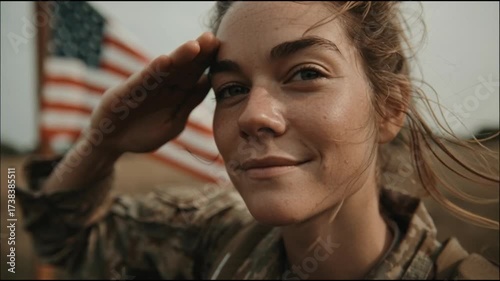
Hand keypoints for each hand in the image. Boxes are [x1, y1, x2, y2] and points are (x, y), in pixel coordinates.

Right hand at [86, 32, 218, 153]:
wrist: (113, 143)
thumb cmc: (144, 133)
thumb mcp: (174, 122)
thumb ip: (190, 102)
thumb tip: (209, 81)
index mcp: (176, 93)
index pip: (195, 74)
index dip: (208, 62)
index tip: (223, 49)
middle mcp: (163, 86)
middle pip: (183, 67)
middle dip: (197, 53)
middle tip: (212, 38)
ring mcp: (146, 87)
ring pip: (166, 70)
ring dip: (179, 57)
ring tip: (194, 46)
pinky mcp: (127, 92)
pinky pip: (143, 80)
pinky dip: (153, 71)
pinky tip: (165, 61)